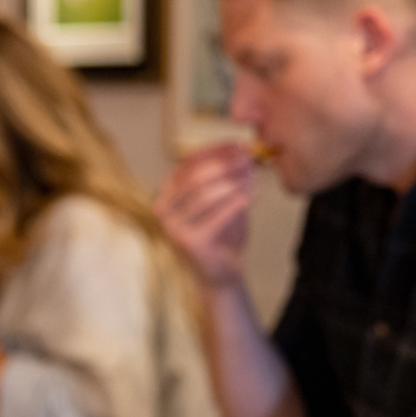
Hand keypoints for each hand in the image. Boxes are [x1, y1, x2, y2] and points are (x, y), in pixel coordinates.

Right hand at [154, 145, 256, 289]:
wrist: (221, 272)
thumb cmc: (221, 233)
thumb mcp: (220, 200)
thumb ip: (224, 178)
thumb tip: (239, 150)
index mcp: (166, 195)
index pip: (186, 164)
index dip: (212, 151)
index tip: (236, 144)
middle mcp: (163, 210)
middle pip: (193, 177)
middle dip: (223, 164)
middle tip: (247, 158)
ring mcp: (173, 228)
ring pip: (204, 195)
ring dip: (231, 182)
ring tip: (252, 176)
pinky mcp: (189, 242)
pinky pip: (216, 216)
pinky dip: (235, 202)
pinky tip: (251, 195)